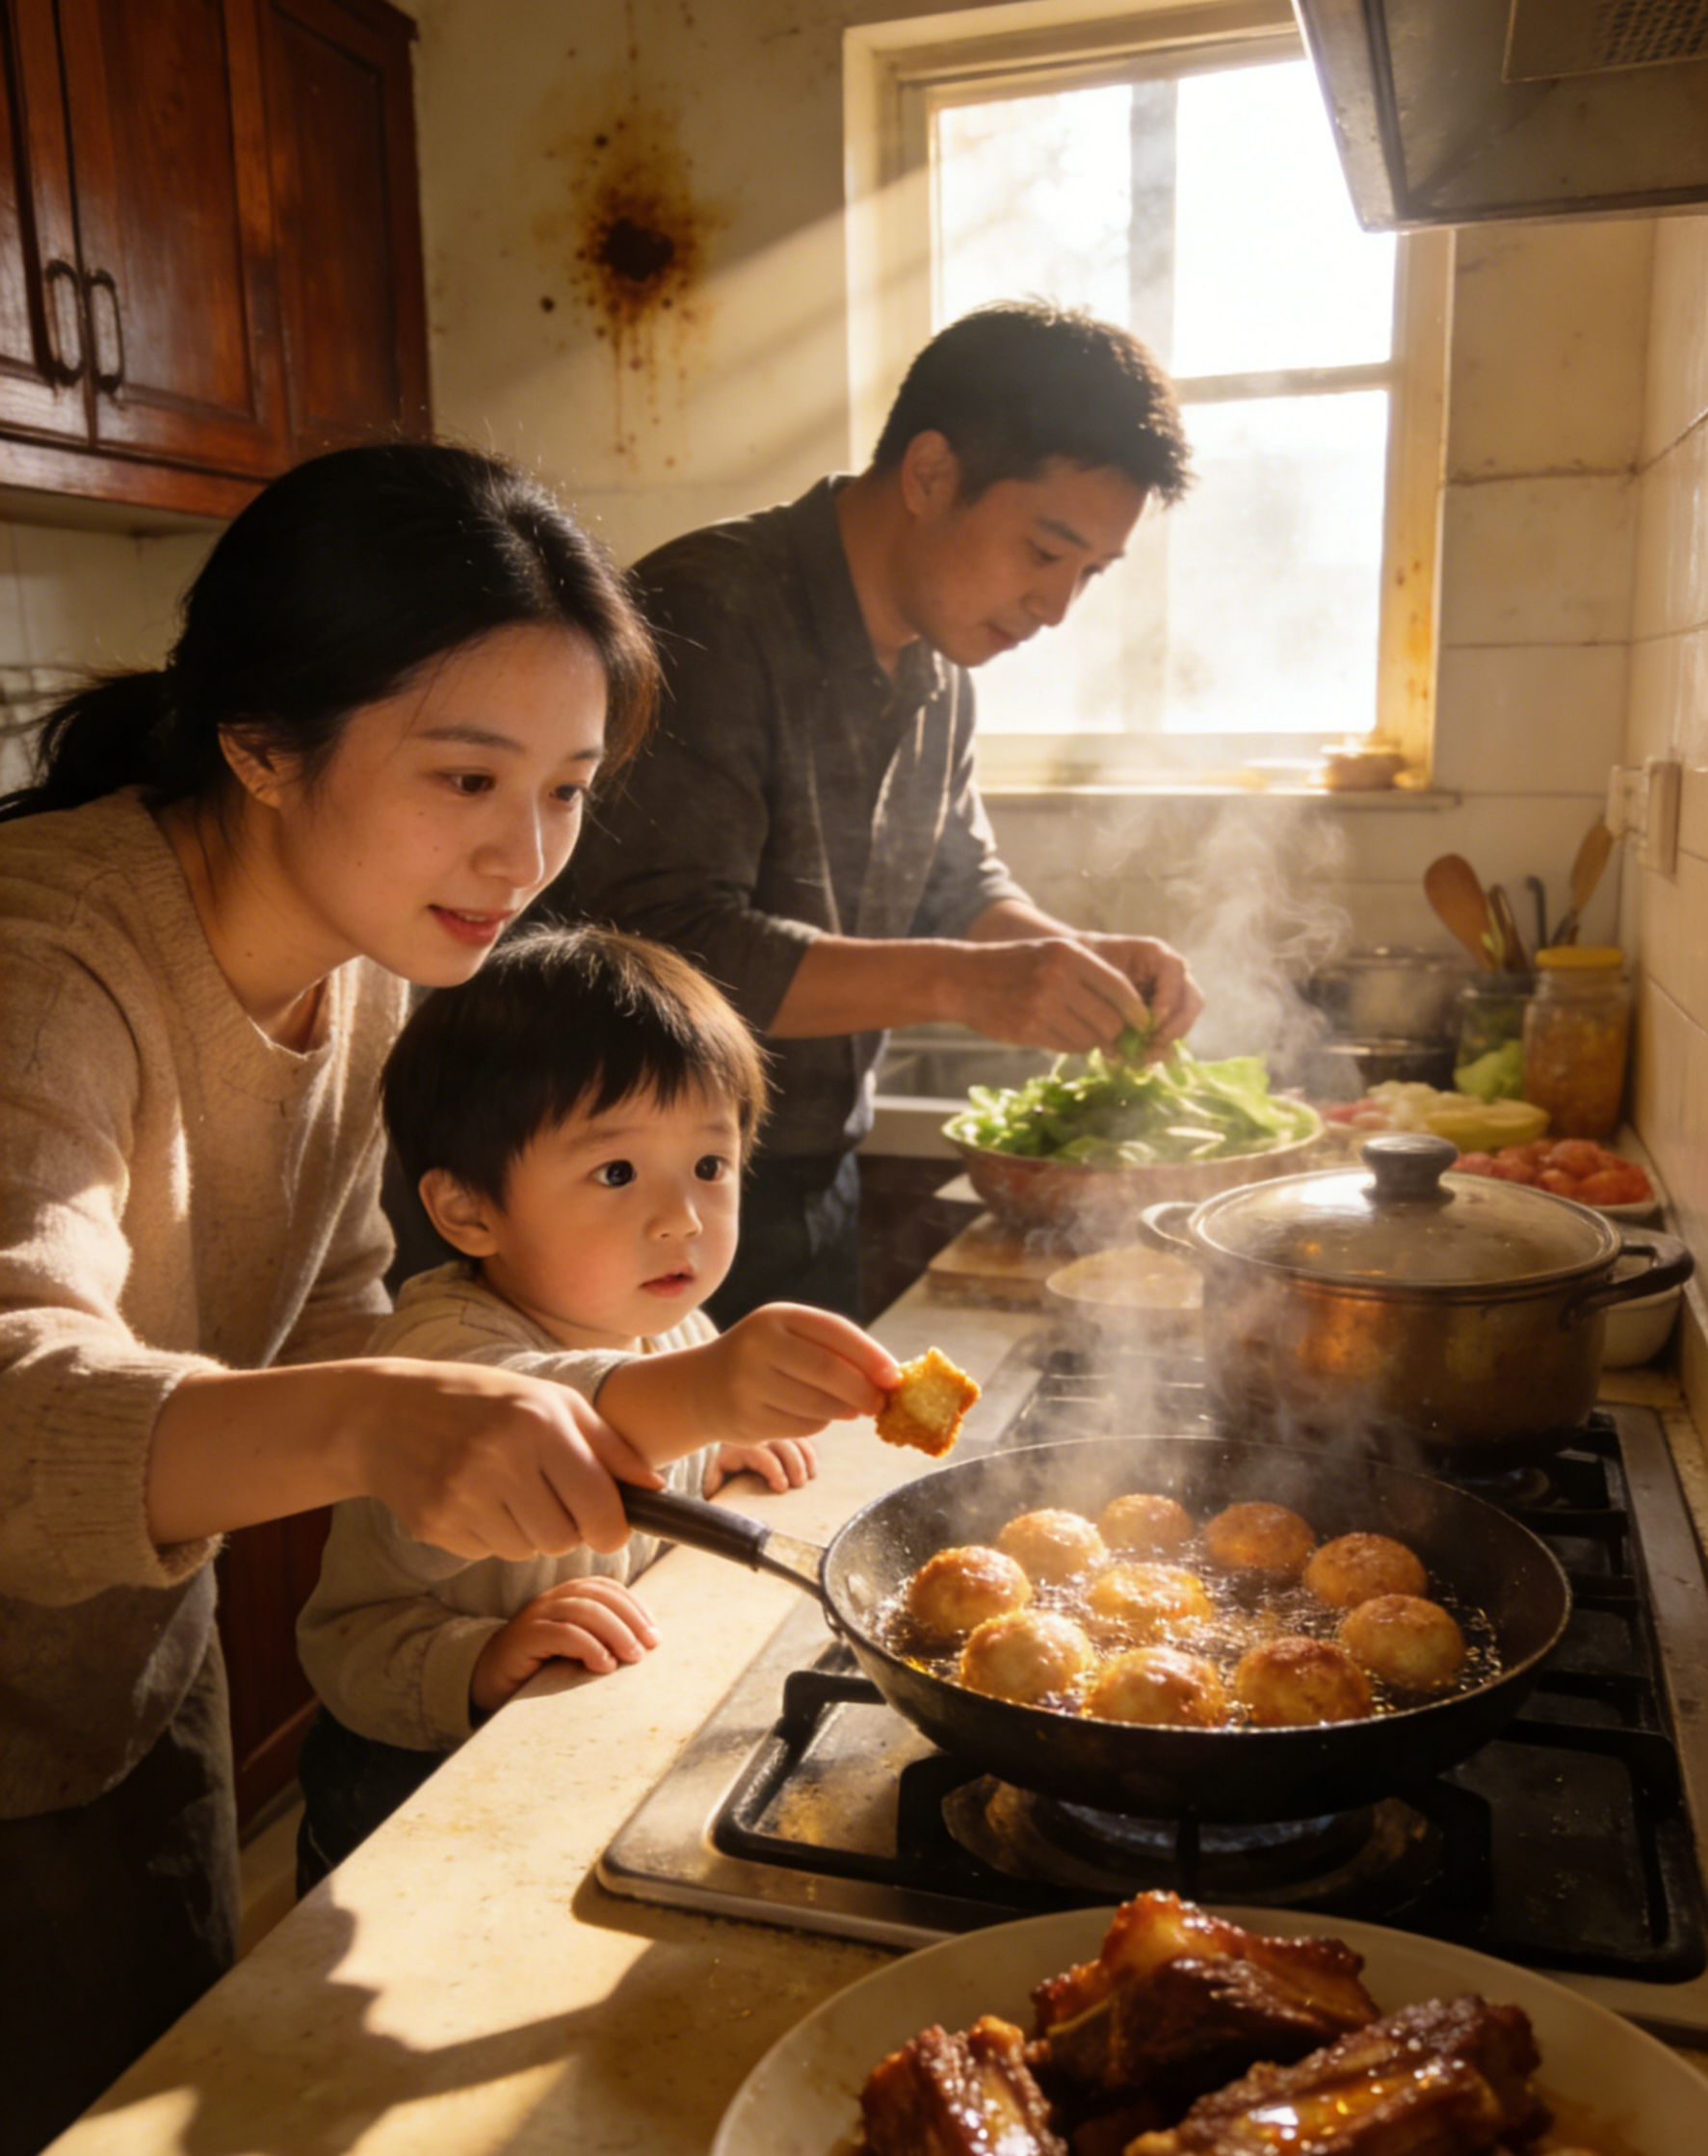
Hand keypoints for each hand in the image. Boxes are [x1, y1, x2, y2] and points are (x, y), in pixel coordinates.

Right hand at [352, 1358, 663, 1562]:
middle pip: (564, 1539)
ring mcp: (463, 1493)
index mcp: (539, 1423)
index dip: (613, 1528)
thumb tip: (657, 1490)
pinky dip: (489, 1533)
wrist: (386, 1412)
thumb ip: (609, 1446)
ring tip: (504, 1489)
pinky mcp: (434, 1522)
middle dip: (566, 1528)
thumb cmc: (486, 1401)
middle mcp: (501, 1458)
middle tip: (548, 1497)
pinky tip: (471, 1496)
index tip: (609, 1525)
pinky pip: (487, 1551)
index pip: (600, 1508)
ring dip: (526, 1531)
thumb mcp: (552, 1402)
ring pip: (526, 1551)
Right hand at [470, 1575, 658, 1717]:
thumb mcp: (579, 1649)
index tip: (655, 1635)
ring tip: (632, 1657)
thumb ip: (605, 1638)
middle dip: (631, 1619)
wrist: (492, 1681)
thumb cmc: (542, 1666)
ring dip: (615, 1632)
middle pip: (600, 1596)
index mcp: (570, 1595)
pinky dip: (589, 1647)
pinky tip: (603, 1665)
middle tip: (648, 1647)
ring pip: (584, 1611)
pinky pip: (562, 1633)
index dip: (635, 1607)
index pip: (609, 1588)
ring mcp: (538, 1615)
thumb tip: (646, 1645)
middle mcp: (554, 1598)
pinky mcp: (525, 1637)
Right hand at [696, 1306, 898, 1441]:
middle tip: (880, 1403)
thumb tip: (888, 1377)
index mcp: (776, 1317)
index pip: (834, 1331)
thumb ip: (834, 1349)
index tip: (895, 1377)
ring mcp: (748, 1383)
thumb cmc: (764, 1358)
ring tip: (851, 1409)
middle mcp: (757, 1345)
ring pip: (818, 1404)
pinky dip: (819, 1425)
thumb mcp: (789, 1337)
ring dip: (844, 1410)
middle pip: (828, 1370)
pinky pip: (801, 1427)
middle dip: (863, 1390)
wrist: (703, 1386)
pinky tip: (817, 1416)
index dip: (870, 1355)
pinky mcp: (746, 1419)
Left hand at [702, 1435, 818, 1496]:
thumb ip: (715, 1479)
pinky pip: (805, 1438)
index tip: (782, 1488)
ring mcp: (777, 1430)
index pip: (763, 1456)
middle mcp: (762, 1434)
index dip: (775, 1472)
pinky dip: (810, 1452)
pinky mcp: (788, 1431)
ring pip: (798, 1440)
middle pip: (785, 1446)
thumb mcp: (717, 1468)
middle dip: (795, 1466)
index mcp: (743, 1445)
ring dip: (806, 1459)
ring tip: (810, 1478)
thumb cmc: (727, 1460)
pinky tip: (813, 1469)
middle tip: (799, 1484)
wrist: (728, 1434)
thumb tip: (712, 1490)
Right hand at [939, 934, 1200, 1056]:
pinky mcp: (1028, 1029)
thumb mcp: (1052, 956)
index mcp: (1069, 953)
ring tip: (1079, 1031)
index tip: (1142, 1024)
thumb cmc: (1014, 967)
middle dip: (1115, 1033)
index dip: (1136, 1011)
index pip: (1119, 988)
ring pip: (1090, 1037)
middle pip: (1110, 1019)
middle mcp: (1058, 977)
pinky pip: (1067, 1047)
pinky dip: (1071, 1046)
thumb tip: (1131, 1016)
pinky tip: (1059, 1034)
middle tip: (1114, 1038)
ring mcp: (1042, 1004)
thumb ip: (1089, 978)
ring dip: (1091, 1042)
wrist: (963, 979)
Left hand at [1074, 933, 1203, 1051]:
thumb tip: (1136, 1029)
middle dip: (1176, 1024)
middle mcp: (1172, 975)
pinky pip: (1172, 1033)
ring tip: (1147, 1054)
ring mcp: (1172, 996)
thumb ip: (1117, 995)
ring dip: (1169, 1039)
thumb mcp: (1098, 972)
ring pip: (1186, 1019)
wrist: (1078, 970)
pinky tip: (1142, 1057)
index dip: (1168, 999)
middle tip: (1154, 1042)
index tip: (1153, 1022)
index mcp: (1158, 955)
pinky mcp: (1164, 1016)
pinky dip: (1159, 1047)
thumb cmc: (1088, 963)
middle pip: (1192, 999)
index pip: (1175, 973)